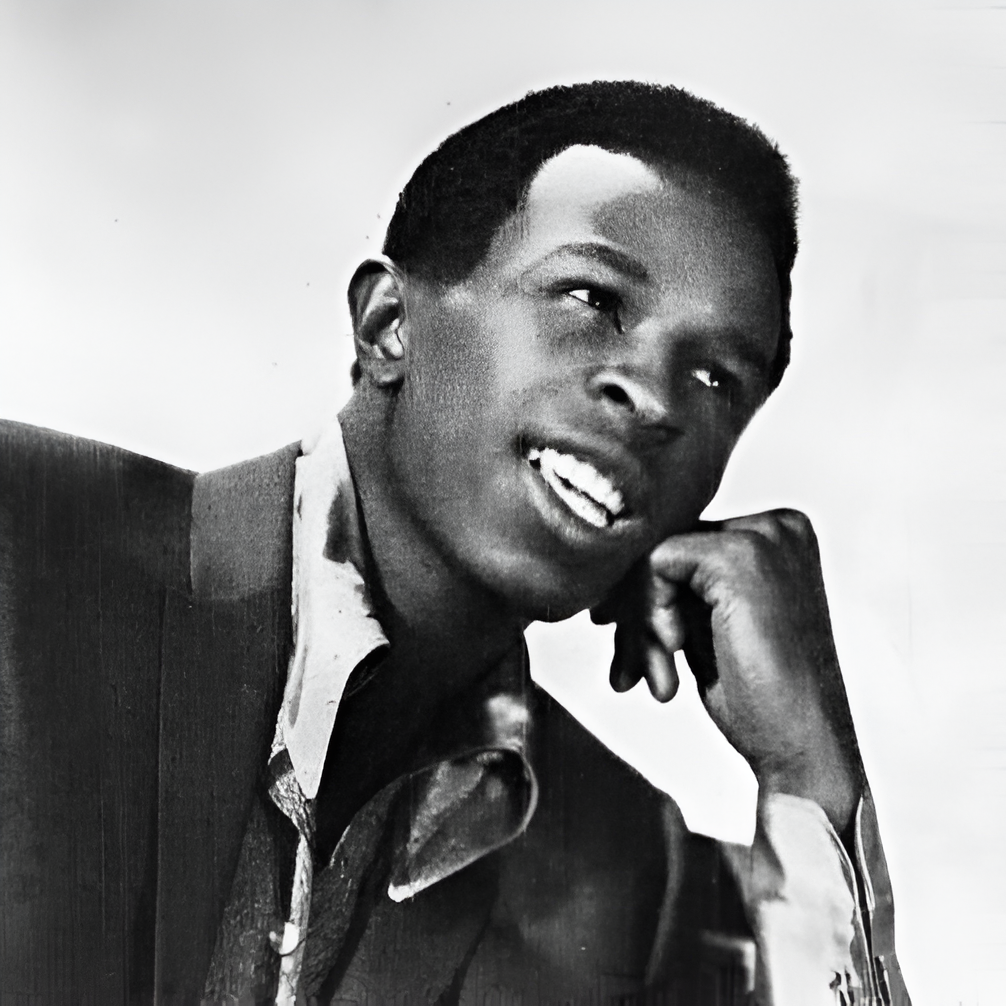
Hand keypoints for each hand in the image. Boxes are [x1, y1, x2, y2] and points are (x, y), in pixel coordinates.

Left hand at [591, 509, 862, 832]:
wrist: (801, 745)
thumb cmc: (759, 695)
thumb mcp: (711, 621)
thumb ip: (679, 584)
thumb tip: (614, 562)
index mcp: (779, 534)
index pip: (683, 544)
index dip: (645, 595)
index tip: (622, 640)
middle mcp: (776, 525)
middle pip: (666, 547)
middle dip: (635, 612)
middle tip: (625, 670)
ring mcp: (762, 536)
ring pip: (655, 558)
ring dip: (638, 625)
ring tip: (653, 678)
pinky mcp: (740, 557)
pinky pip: (657, 565)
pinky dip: (649, 616)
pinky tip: (669, 658)